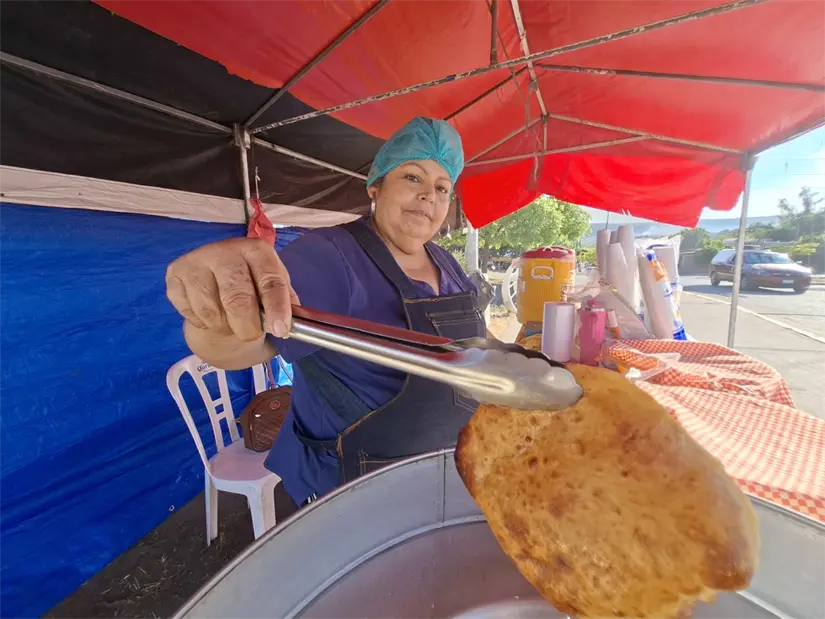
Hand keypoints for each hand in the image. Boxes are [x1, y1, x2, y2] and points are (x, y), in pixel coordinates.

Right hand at [166, 238, 298, 340]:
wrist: (218, 278)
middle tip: (250, 335)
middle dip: (246, 327)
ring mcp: (197, 260)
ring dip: (222, 326)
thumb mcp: (275, 290)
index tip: (279, 330)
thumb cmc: (253, 285)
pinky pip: (188, 311)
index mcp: (258, 251)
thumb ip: (284, 305)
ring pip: (210, 311)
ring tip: (228, 320)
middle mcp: (226, 250)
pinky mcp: (175, 273)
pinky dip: (200, 321)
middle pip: (237, 299)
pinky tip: (208, 311)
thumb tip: (288, 326)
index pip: (270, 282)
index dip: (277, 309)